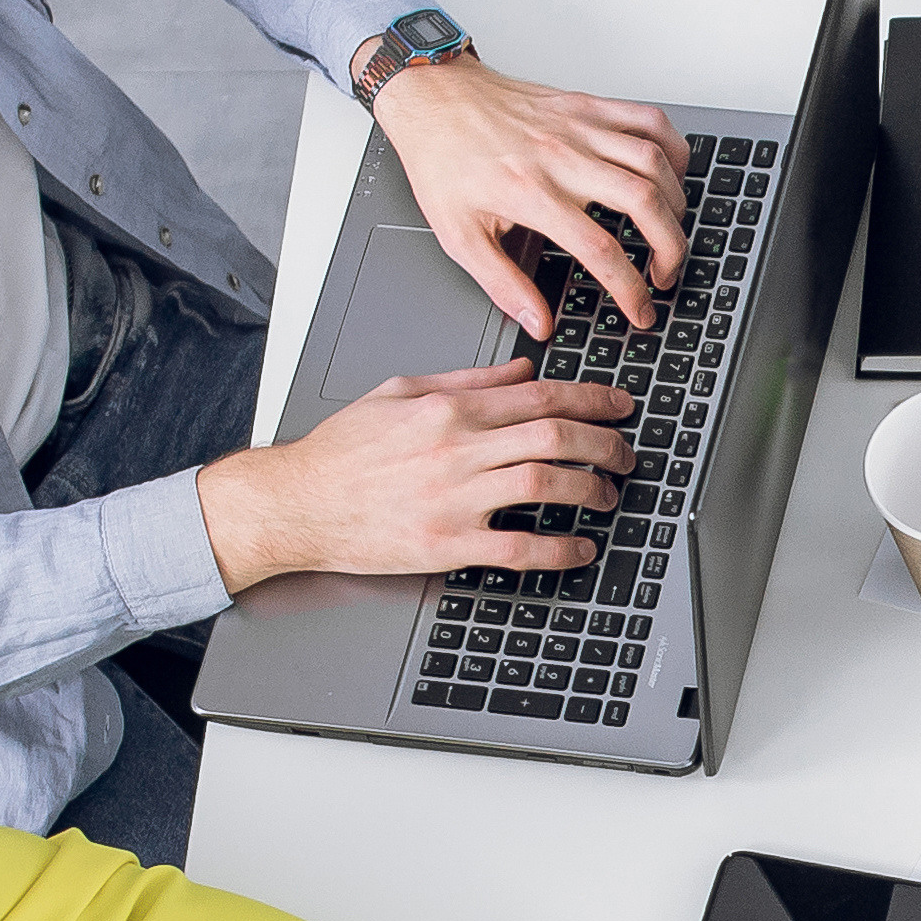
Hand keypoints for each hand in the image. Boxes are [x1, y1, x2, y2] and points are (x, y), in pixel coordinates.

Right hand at [194, 360, 633, 590]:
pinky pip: (518, 547)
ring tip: (607, 495)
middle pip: (554, 436)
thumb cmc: (340, 452)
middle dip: (603, 443)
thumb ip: (467, 381)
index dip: (591, 399)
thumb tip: (521, 371)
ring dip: (589, 489)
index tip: (619, 407)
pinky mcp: (445, 544)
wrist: (295, 503)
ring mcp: (453, 498)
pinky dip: (558, 549)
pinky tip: (580, 549)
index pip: (539, 395)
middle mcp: (456, 448)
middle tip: (625, 453)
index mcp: (448, 409)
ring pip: (545, 484)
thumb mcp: (400, 393)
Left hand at [375, 51, 687, 335]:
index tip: (640, 310)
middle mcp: (562, 157)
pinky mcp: (587, 105)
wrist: (433, 98)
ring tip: (671, 230)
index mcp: (530, 194)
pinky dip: (673, 146)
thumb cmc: (443, 160)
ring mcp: (579, 127)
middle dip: (671, 247)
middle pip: (644, 202)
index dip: (630, 289)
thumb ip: (501, 284)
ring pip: (654, 161)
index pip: (600, 250)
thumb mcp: (458, 235)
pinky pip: (648, 119)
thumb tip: (537, 322)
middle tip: (666, 273)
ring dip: (677, 202)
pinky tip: (672, 173)